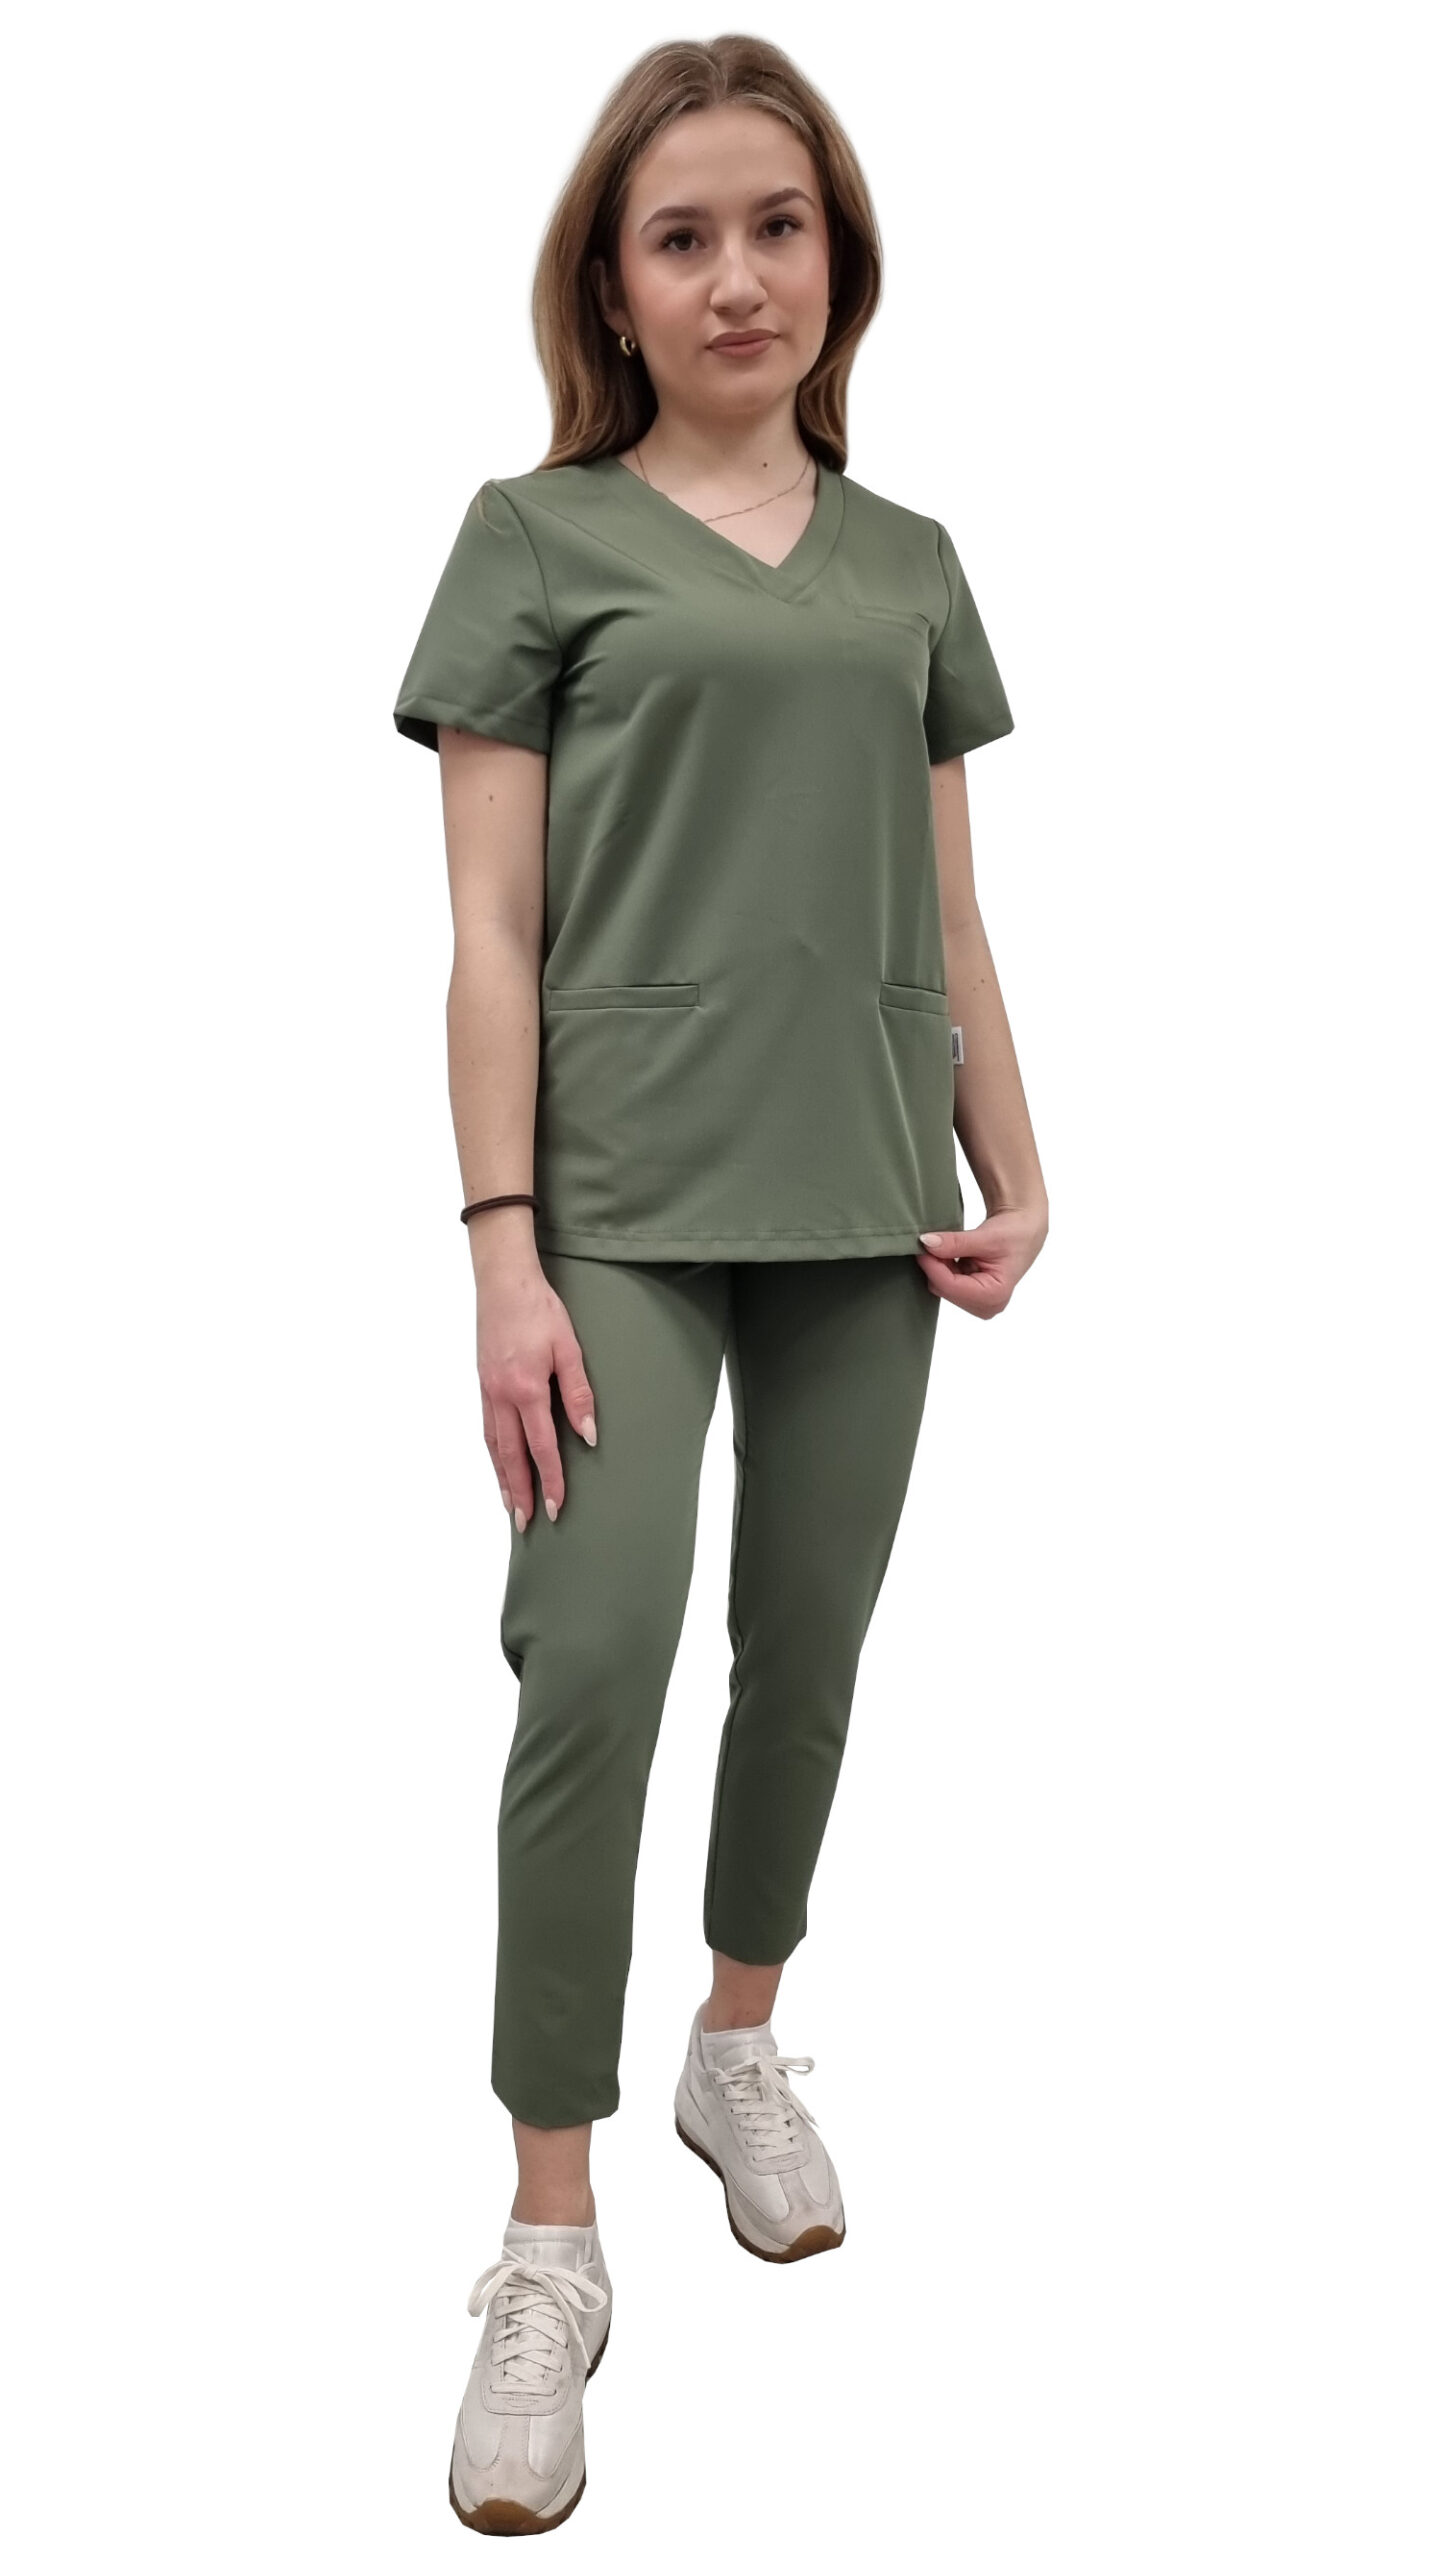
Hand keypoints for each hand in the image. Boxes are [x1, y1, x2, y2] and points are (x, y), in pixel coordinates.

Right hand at [475, 1251, 597, 1527]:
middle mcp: (501, 1396)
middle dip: (519, 1492)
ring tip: (509, 1505)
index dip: (550, 1480)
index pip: (541, 1447)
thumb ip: (578, 1393)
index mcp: (526, 1389)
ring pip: (493, 1446)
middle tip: (526, 1523)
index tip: (555, 1507)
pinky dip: (492, 1453)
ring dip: (502, 1479)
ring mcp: (487, 1391)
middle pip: (510, 1457)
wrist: (503, 1281)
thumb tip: (588, 1434)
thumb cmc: (539, 1309)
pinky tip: (498, 1463)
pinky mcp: (482, 1383)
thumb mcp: (568, 1347)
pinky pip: (486, 1428)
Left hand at [916, 1203, 1047, 1316]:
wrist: (1023, 1233)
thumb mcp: (985, 1237)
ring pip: (941, 1287)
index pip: (949, 1285)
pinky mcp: (971, 1298)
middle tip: (936, 1240)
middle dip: (935, 1265)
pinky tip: (954, 1255)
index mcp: (994, 1295)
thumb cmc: (1013, 1235)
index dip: (931, 1264)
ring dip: (940, 1265)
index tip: (921, 1243)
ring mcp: (978, 1304)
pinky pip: (945, 1284)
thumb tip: (926, 1243)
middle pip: (943, 1288)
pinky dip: (944, 1267)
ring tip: (952, 1245)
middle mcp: (987, 1306)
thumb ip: (955, 1242)